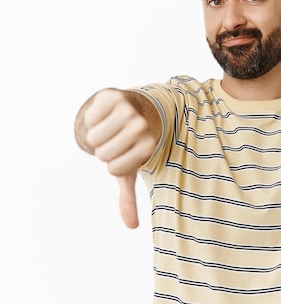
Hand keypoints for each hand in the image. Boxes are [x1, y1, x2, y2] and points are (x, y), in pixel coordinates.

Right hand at [82, 89, 157, 227]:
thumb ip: (129, 197)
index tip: (123, 154)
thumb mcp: (128, 170)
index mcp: (148, 146)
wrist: (132, 108)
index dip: (112, 163)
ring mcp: (129, 110)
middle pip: (103, 153)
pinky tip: (105, 114)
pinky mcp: (113, 96)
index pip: (114, 168)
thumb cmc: (128, 144)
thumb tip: (132, 226)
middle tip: (115, 140)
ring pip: (94, 137)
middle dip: (104, 149)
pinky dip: (92, 119)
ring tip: (110, 128)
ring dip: (96, 135)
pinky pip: (90, 118)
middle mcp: (142, 127)